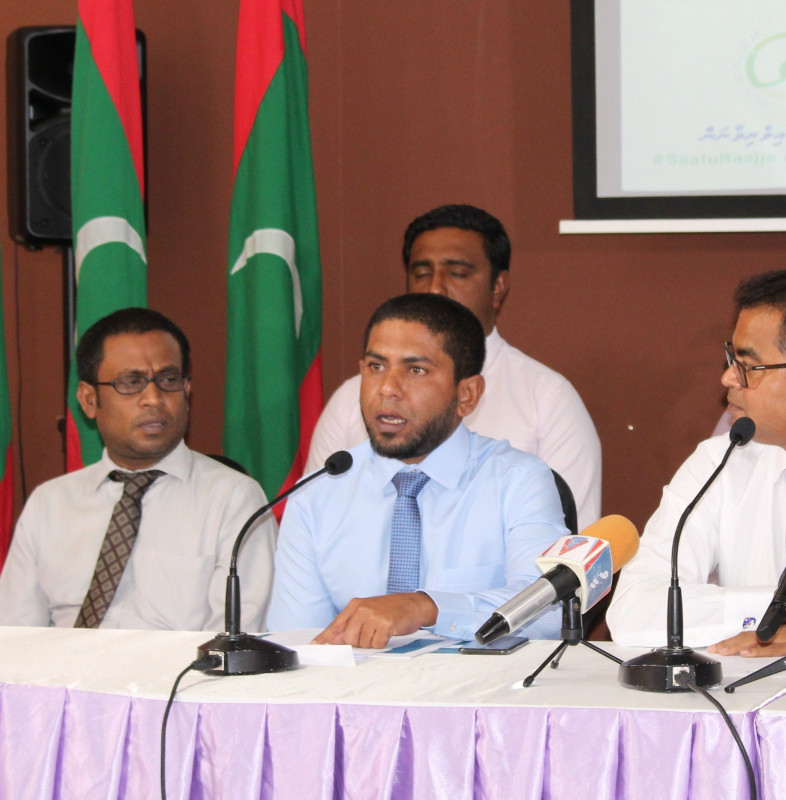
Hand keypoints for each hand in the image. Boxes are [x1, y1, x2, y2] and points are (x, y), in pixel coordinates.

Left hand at [312, 592, 437, 648]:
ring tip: (381, 631)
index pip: (336, 624)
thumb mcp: (369, 612)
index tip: (314, 645)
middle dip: (359, 643)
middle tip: (371, 634)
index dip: (325, 637)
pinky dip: (382, 643)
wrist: (413, 604)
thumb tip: (336, 640)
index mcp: (355, 605)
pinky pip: (377, 644)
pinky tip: (388, 633)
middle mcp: (362, 609)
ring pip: (363, 644)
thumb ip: (352, 625)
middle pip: (349, 639)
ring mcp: (374, 616)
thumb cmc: (390, 609)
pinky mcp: (385, 624)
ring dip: (372, 643)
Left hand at [708, 625, 785, 656]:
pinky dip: (758, 651)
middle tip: (714, 649)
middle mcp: (773, 635)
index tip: (716, 646)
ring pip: (755, 641)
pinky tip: (745, 653)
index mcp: (770, 633)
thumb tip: (750, 650)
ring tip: (723, 651)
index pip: (746, 637)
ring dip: (737, 645)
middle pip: (747, 638)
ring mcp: (780, 640)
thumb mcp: (781, 639)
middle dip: (728, 643)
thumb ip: (767, 643)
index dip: (730, 641)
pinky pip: (772, 650)